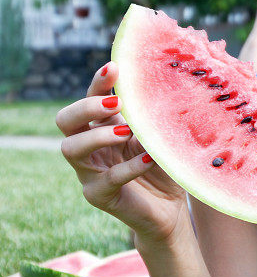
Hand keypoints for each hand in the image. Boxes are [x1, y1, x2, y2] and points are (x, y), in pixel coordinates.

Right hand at [56, 62, 187, 243]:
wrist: (171, 209)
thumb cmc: (165, 166)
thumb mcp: (161, 135)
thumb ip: (154, 115)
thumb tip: (164, 84)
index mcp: (104, 125)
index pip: (91, 98)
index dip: (98, 82)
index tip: (115, 67)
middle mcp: (90, 146)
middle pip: (66, 120)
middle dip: (86, 106)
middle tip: (116, 103)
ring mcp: (89, 172)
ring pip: (71, 149)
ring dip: (98, 136)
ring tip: (126, 131)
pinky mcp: (98, 195)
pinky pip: (107, 179)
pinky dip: (128, 166)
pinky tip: (148, 159)